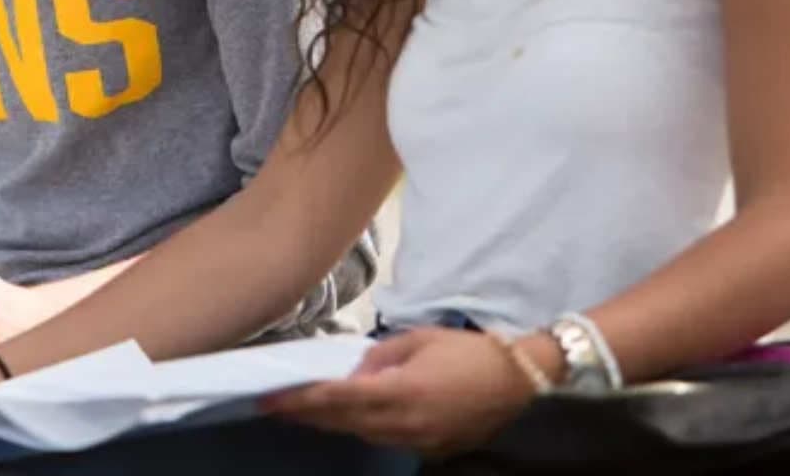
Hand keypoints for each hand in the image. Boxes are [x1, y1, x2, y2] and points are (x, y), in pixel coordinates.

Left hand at [260, 327, 535, 456]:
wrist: (517, 379)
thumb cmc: (467, 350)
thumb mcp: (418, 339)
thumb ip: (380, 356)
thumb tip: (355, 369)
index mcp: (401, 392)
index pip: (338, 400)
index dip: (302, 401)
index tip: (272, 398)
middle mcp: (405, 424)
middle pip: (344, 423)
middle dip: (307, 415)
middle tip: (274, 405)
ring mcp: (418, 442)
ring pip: (363, 435)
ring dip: (332, 423)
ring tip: (303, 411)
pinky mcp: (430, 449)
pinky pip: (385, 440)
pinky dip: (362, 429)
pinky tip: (348, 418)